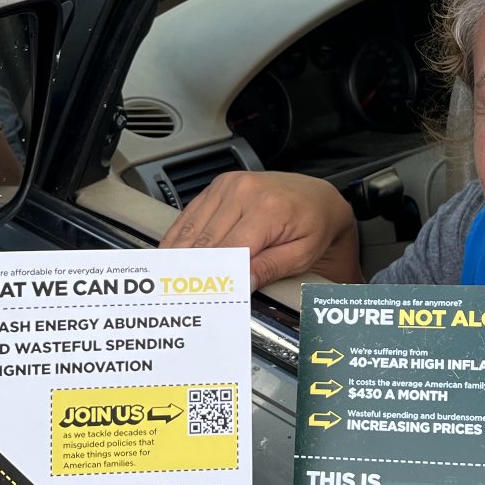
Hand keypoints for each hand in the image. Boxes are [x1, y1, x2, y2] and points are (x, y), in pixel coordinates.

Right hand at [159, 170, 360, 285]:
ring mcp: (227, 186)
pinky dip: (179, 237)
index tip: (200, 298)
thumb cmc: (313, 224)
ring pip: (192, 229)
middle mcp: (244, 192)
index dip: (213, 277)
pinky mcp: (218, 186)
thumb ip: (270, 268)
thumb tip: (242, 284)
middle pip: (206, 241)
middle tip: (177, 296)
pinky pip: (190, 215)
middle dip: (191, 271)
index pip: (230, 251)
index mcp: (268, 208)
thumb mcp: (302, 254)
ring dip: (178, 256)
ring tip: (167, 281)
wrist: (318, 197)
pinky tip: (171, 256)